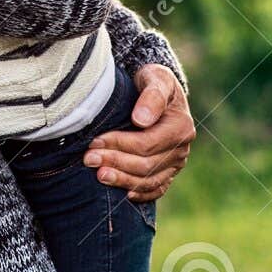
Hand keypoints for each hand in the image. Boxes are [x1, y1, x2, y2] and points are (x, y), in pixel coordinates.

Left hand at [83, 64, 194, 202]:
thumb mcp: (155, 78)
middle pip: (146, 165)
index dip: (119, 145)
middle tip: (89, 159)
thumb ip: (151, 95)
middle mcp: (182, 148)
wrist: (156, 91)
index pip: (147, 144)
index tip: (95, 141)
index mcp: (181, 127)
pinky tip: (122, 193)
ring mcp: (176, 163)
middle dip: (115, 163)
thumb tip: (141, 120)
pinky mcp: (169, 172)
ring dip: (122, 180)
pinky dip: (140, 194)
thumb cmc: (152, 81)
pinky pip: (156, 189)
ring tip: (99, 175)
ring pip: (149, 181)